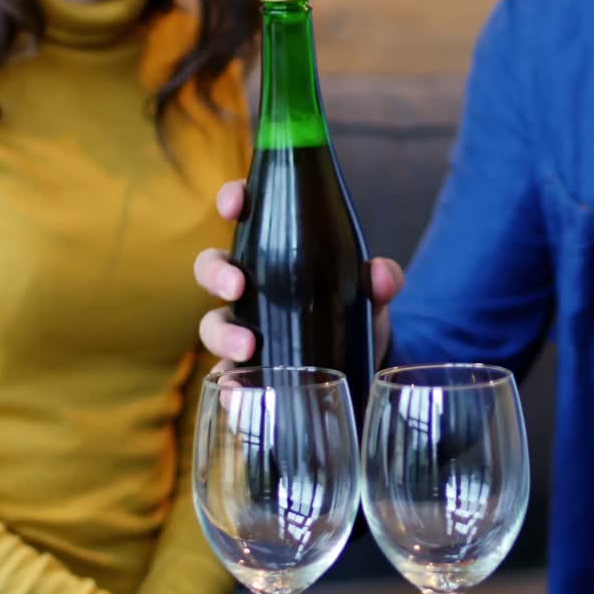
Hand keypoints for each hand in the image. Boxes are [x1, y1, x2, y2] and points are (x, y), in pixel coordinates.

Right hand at [194, 180, 404, 368]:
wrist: (362, 370)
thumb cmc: (353, 317)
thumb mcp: (371, 297)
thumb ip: (382, 281)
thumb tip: (379, 274)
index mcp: (274, 256)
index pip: (246, 217)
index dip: (234, 201)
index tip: (236, 204)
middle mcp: (249, 290)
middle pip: (212, 269)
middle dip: (216, 273)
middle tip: (236, 286)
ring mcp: (243, 331)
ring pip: (212, 324)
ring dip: (222, 334)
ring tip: (247, 348)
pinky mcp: (247, 373)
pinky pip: (227, 377)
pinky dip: (229, 385)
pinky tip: (239, 392)